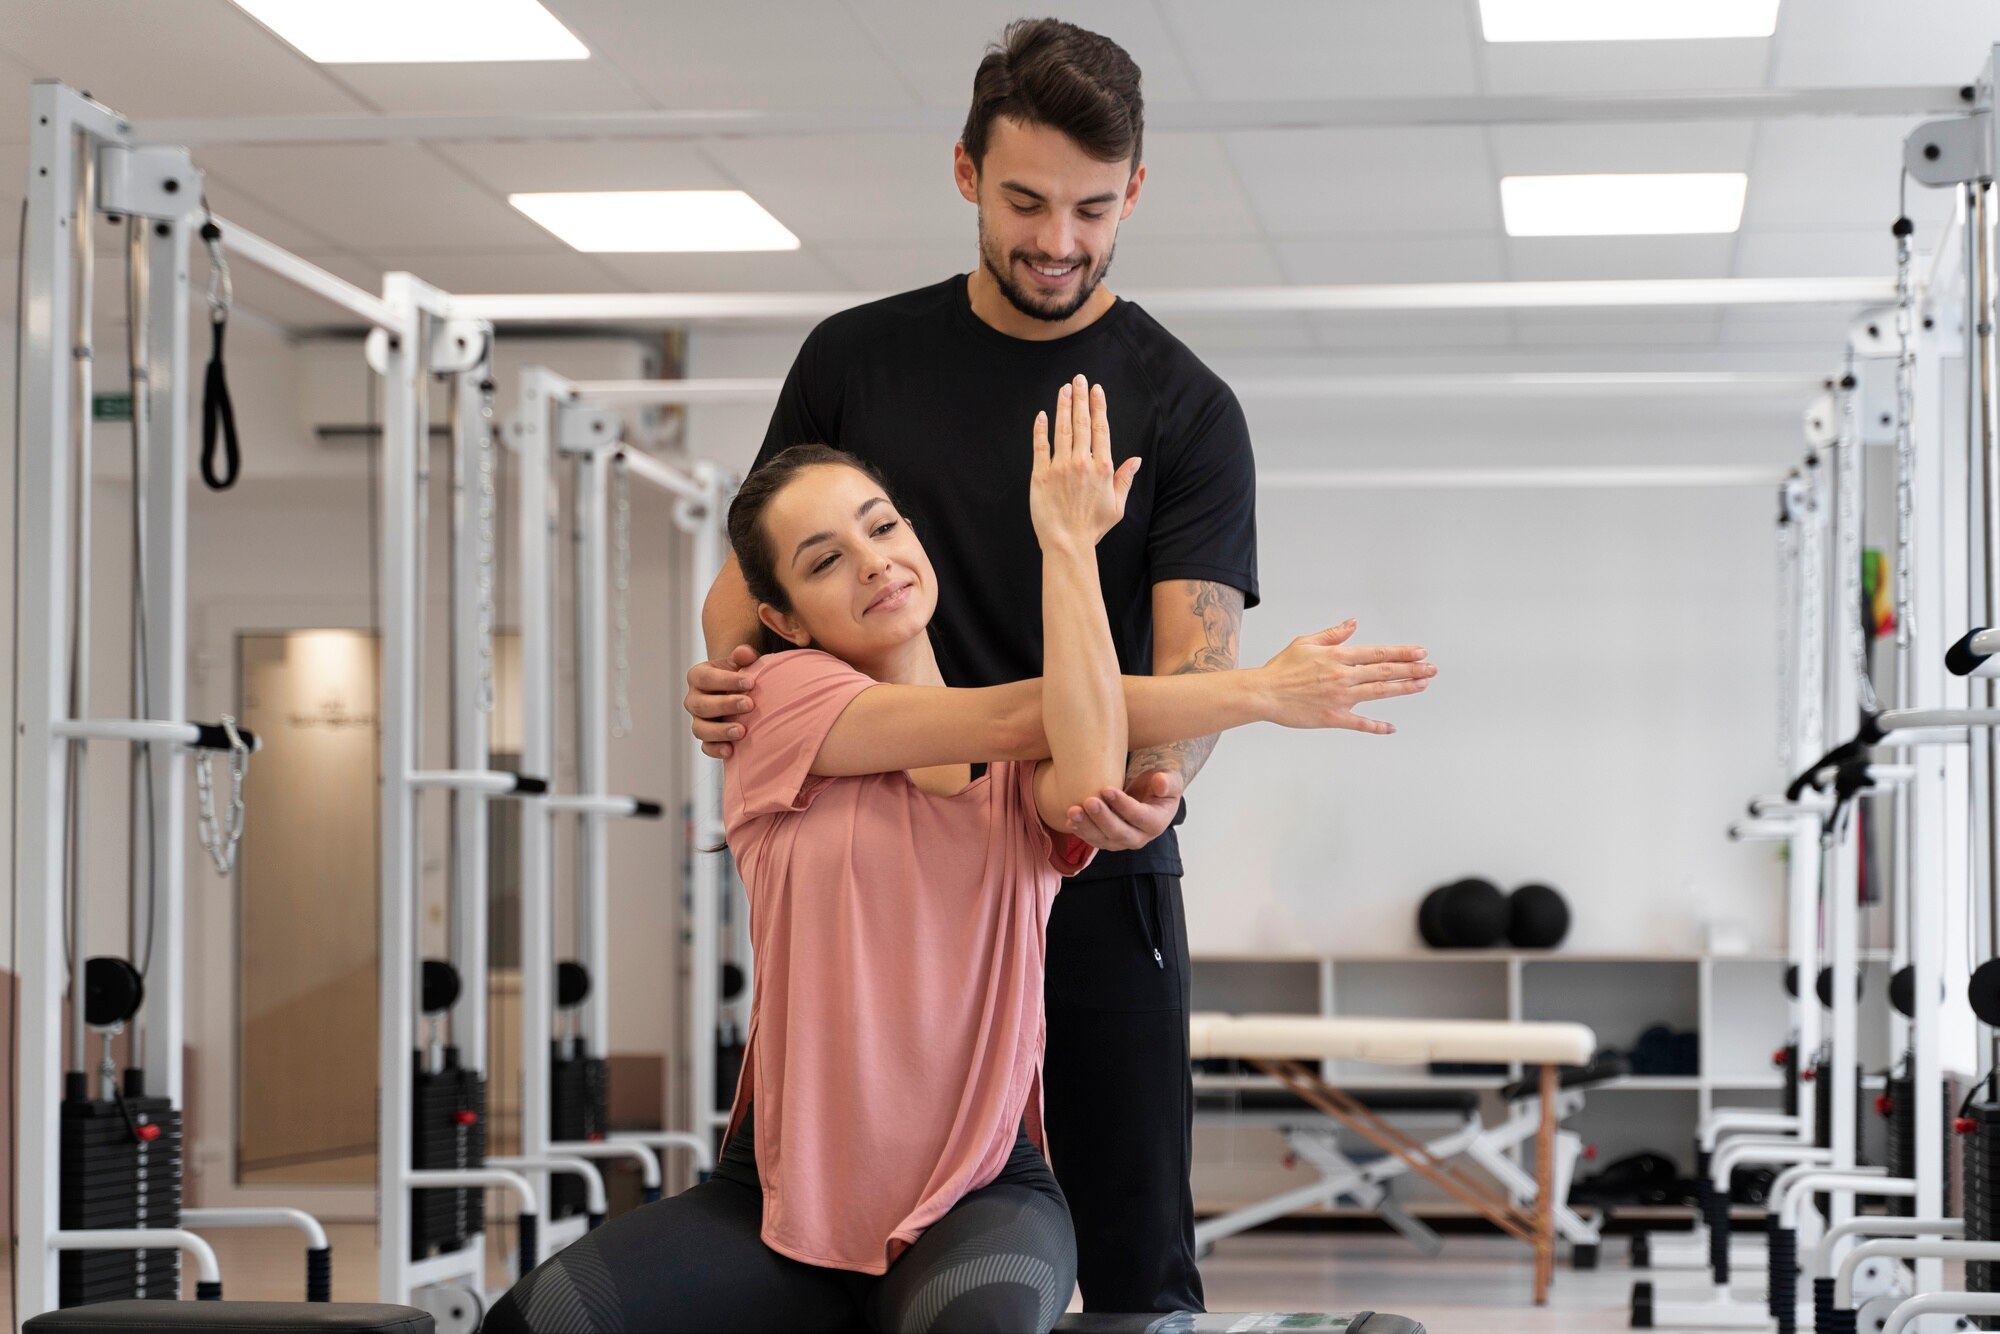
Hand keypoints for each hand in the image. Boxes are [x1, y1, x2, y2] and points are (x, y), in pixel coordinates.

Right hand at [685, 645, 760, 758]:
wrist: (739, 692)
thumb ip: (744, 656)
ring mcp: (698, 720)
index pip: (706, 678)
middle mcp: (694, 699)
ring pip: (700, 729)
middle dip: (725, 705)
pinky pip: (705, 747)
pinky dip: (716, 750)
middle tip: (749, 705)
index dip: (726, 680)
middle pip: (701, 705)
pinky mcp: (706, 738)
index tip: (750, 682)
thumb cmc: (740, 674)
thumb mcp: (741, 662)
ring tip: (742, 731)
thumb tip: (744, 652)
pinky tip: (731, 751)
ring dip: (720, 731)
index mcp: (698, 676)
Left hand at [1029, 374, 1140, 552]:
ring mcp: (1060, 467)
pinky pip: (1040, 446)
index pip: (1101, 429)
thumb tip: (1136, 460)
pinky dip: (1041, 429)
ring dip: (1063, 406)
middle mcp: (1082, 462)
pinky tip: (1042, 414)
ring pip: (1062, 429)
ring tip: (1064, 389)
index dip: (1098, 407)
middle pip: (1081, 423)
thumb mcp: (1117, 506)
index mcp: (1103, 468)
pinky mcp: (1041, 475)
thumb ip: (1125, 479)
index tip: (1097, 390)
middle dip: (1081, 398)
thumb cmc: (1092, 527)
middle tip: (1079, 379)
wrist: (1067, 543)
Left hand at [1066, 769, 1183, 851]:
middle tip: (1089, 801)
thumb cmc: (1159, 785)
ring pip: (1103, 839)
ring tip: (1073, 811)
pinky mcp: (1107, 840)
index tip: (1107, 789)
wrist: (1148, 794)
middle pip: (1119, 832)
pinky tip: (1069, 819)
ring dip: (1086, 827)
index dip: (1124, 805)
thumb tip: (1160, 783)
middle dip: (1102, 818)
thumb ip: (1168, 782)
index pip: (1140, 817)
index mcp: (1156, 823)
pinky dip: (1081, 831)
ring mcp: (1121, 841)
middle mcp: (1139, 837)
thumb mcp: (1171, 780)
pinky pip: (1093, 839)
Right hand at [1256, 620, 1433, 734]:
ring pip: (1379, 692)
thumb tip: (1353, 624)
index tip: (1420, 652)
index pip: (1378, 653)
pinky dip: (1376, 726)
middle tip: (1432, 669)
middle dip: (1412, 669)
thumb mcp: (1305, 643)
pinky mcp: (1333, 717)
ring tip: (1422, 685)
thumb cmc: (1281, 669)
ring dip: (1404, 688)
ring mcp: (1340, 698)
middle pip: (1385, 671)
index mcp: (1338, 656)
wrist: (1263, 693)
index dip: (1402, 652)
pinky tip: (1391, 727)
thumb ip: (1332, 635)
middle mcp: (1344, 676)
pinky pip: (1359, 723)